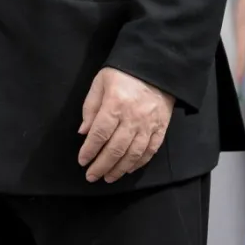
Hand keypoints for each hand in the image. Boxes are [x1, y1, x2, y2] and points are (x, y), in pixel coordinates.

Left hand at [77, 67, 175, 182]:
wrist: (156, 67)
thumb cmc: (123, 73)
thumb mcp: (100, 82)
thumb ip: (90, 107)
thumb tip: (83, 132)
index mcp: (115, 104)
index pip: (100, 133)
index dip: (90, 150)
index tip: (82, 161)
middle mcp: (133, 118)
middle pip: (116, 148)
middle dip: (102, 165)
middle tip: (91, 176)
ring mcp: (149, 124)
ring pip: (133, 153)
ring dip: (119, 168)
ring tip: (108, 177)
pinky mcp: (161, 128)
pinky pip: (151, 150)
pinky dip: (139, 163)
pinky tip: (129, 169)